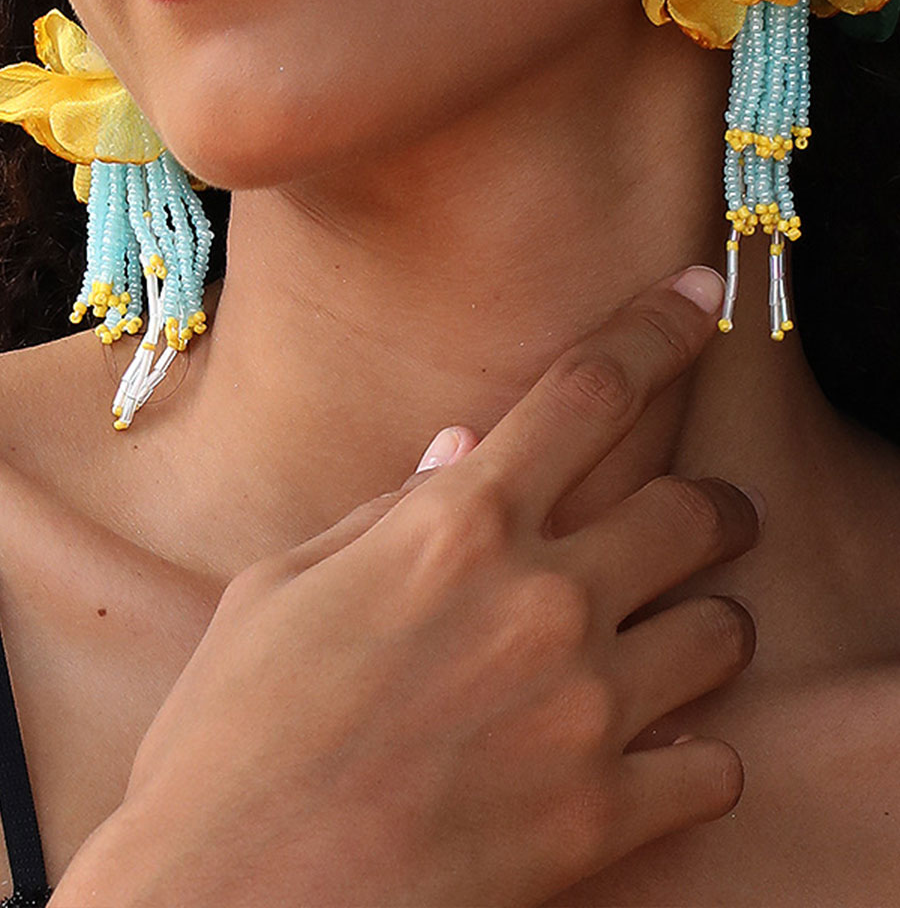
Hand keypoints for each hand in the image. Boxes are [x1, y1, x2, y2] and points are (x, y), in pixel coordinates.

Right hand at [51, 265, 761, 907]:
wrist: (230, 901)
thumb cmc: (233, 736)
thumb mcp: (281, 589)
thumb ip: (386, 514)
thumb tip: (457, 455)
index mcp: (457, 526)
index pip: (590, 388)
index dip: (658, 327)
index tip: (703, 293)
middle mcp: (540, 599)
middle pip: (693, 510)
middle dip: (718, 507)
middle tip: (709, 520)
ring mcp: (583, 709)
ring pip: (725, 631)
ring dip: (710, 622)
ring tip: (678, 635)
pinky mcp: (604, 817)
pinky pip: (715, 764)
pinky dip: (697, 752)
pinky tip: (656, 750)